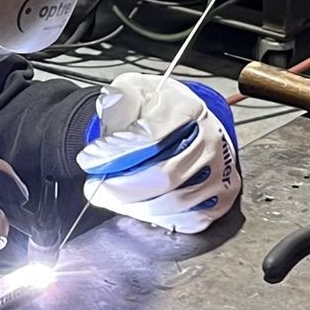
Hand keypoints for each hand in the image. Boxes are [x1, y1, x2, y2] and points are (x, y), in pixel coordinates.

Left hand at [78, 74, 240, 233]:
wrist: (187, 125)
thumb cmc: (157, 110)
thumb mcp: (134, 90)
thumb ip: (120, 100)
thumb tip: (110, 113)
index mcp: (189, 109)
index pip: (152, 137)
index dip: (117, 152)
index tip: (89, 159)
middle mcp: (210, 141)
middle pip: (163, 176)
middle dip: (121, 187)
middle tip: (95, 187)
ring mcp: (219, 172)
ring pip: (172, 202)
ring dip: (132, 205)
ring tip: (110, 196)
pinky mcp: (218, 199)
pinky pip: (183, 219)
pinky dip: (153, 217)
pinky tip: (135, 205)